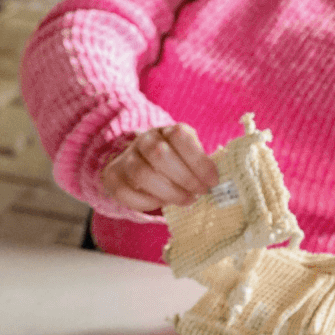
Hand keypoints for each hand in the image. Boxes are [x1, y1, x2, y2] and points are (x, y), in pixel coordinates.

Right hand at [101, 124, 219, 212]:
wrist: (143, 165)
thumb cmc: (178, 166)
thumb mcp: (192, 158)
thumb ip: (203, 166)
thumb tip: (221, 185)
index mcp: (167, 131)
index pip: (181, 136)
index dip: (199, 161)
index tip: (212, 181)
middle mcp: (144, 140)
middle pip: (160, 154)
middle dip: (185, 178)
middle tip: (199, 193)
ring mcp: (127, 157)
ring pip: (143, 174)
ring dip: (169, 192)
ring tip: (186, 200)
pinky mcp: (114, 177)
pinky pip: (127, 192)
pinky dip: (147, 202)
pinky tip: (162, 203)